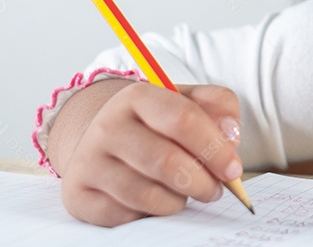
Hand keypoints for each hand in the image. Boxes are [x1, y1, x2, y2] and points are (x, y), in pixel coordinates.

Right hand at [55, 81, 243, 226]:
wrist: (107, 139)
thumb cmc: (159, 122)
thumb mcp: (190, 102)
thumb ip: (219, 108)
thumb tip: (231, 134)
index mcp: (137, 96)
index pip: (183, 119)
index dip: (215, 148)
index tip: (233, 169)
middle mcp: (107, 126)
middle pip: (166, 161)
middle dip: (202, 182)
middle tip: (216, 189)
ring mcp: (89, 161)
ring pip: (148, 194)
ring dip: (180, 200)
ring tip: (187, 192)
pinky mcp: (79, 194)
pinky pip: (128, 216)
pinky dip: (153, 214)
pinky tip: (158, 200)